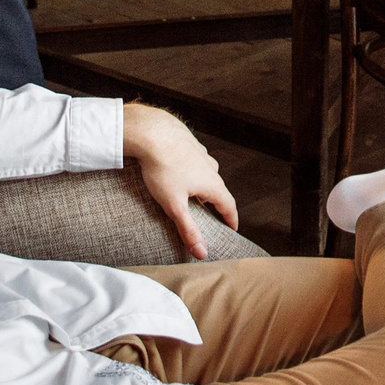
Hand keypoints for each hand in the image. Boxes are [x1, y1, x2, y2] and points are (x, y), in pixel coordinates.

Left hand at [122, 103, 238, 258]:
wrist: (152, 132)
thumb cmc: (162, 168)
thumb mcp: (174, 205)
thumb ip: (188, 230)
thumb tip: (202, 253)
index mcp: (212, 183)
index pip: (229, 206)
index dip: (231, 220)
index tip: (232, 230)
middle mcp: (210, 168)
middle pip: (219, 190)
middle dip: (217, 205)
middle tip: (212, 217)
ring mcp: (200, 154)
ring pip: (207, 174)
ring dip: (205, 186)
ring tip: (195, 196)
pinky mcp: (188, 143)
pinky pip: (195, 161)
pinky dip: (193, 171)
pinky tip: (181, 173)